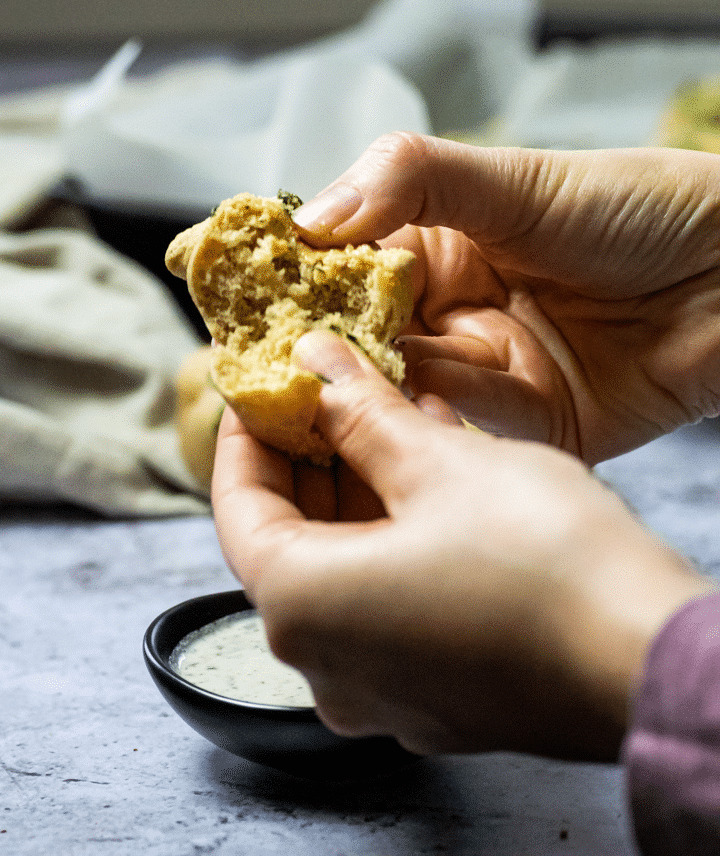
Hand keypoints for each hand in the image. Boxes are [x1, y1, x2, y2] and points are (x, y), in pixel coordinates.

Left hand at [211, 331, 711, 759]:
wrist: (646, 655)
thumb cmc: (543, 564)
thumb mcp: (437, 461)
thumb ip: (360, 410)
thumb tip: (313, 362)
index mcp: (301, 607)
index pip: (237, 506)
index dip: (248, 435)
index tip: (266, 388)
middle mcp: (327, 666)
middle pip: (290, 541)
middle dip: (312, 460)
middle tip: (334, 395)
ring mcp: (383, 691)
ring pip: (344, 573)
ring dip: (360, 495)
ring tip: (392, 423)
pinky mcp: (436, 697)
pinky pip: (388, 606)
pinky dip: (395, 542)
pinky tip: (434, 483)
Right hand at [292, 133, 719, 463]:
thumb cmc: (636, 206)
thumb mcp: (515, 177)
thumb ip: (410, 181)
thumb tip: (310, 220)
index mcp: (440, 244)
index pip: (343, 264)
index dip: (291, 276)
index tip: (228, 283)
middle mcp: (456, 311)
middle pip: (365, 337)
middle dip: (322, 346)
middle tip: (268, 355)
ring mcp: (492, 371)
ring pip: (410, 386)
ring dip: (376, 386)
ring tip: (324, 383)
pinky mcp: (535, 425)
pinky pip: (474, 427)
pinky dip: (442, 419)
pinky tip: (407, 411)